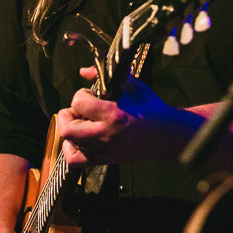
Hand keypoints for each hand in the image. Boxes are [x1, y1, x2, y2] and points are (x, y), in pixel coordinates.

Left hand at [56, 66, 180, 165]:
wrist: (165, 135)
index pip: (78, 102)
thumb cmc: (149, 107)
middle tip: (78, 109)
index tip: (92, 94)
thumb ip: (107, 75)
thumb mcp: (132, 85)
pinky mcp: (104, 161)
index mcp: (112, 114)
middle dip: (67, 114)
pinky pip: (75, 160)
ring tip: (84, 122)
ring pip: (70, 142)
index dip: (82, 94)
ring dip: (72, 128)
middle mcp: (105, 135)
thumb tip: (83, 71)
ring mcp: (103, 151)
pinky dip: (71, 148)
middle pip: (67, 129)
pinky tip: (79, 139)